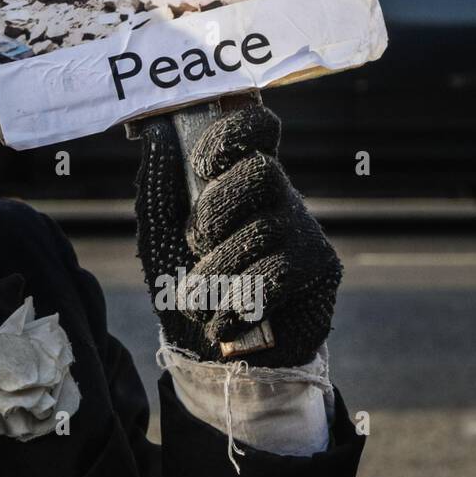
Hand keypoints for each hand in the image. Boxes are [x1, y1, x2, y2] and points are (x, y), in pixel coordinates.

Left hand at [133, 104, 341, 366]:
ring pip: (261, 231)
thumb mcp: (159, 231)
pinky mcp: (319, 269)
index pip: (258, 126)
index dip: (233, 133)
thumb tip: (156, 131)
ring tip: (199, 296)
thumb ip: (159, 184)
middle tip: (195, 244)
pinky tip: (225, 317)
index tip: (201, 166)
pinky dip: (237, 300)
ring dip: (215, 271)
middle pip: (262, 171)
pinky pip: (276, 273)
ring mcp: (303, 230)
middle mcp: (278, 195)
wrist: (208, 350)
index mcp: (240, 175)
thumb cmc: (184, 279)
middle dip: (214, 213)